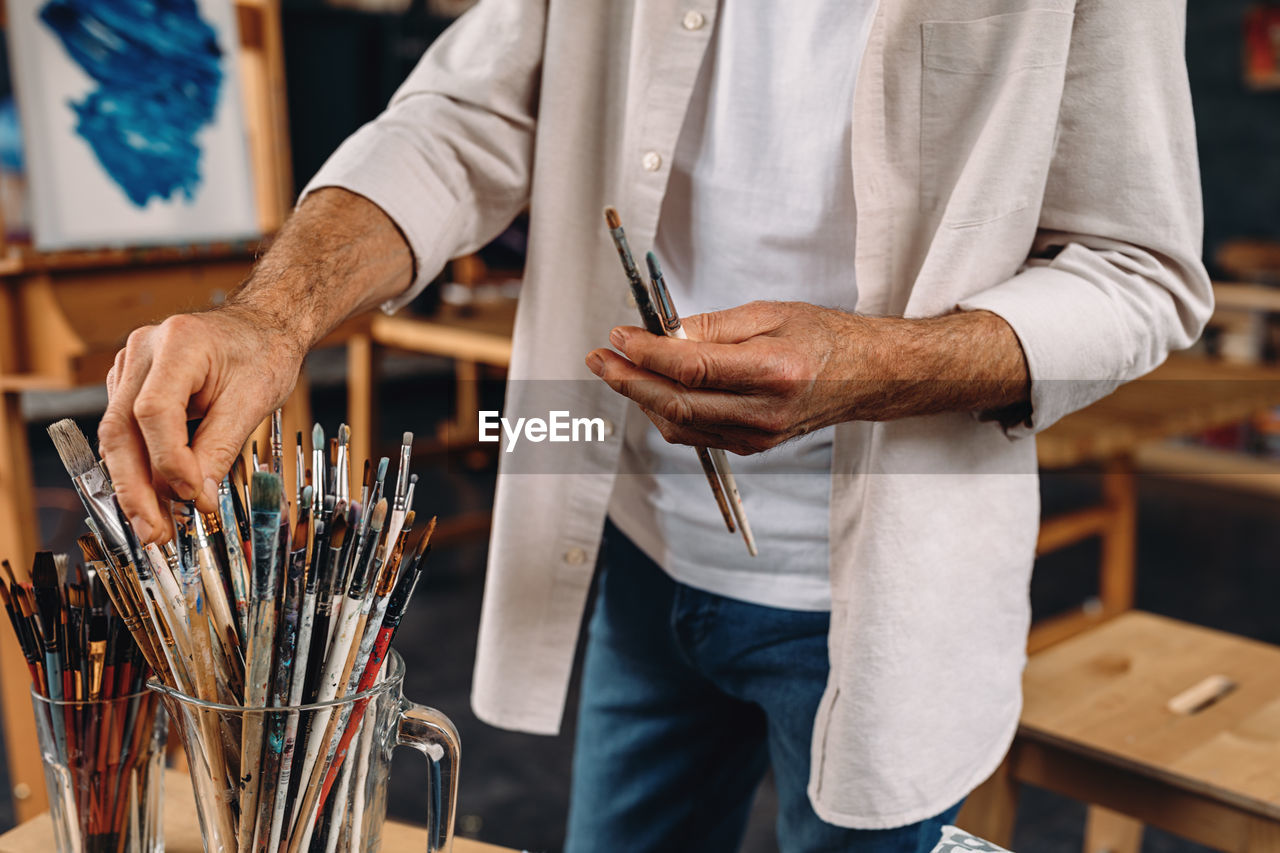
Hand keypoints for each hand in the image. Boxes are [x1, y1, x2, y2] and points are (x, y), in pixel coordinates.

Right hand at [99, 306, 304, 542]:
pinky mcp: (130, 383)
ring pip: (116, 434)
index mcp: (179, 343)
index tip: (190, 497)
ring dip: (133, 483)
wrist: (261, 327)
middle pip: (121, 427)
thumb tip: (194, 498)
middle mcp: (143, 350)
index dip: (168, 461)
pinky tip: (153, 498)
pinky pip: (125, 431)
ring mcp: (130, 365)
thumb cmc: (263, 354)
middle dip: (135, 487)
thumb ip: (220, 448)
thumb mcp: (253, 401)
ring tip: (154, 526)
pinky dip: (139, 466)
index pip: (155, 411)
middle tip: (153, 532)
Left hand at [585, 301, 1029, 453]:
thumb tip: (661, 333)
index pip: (690, 367)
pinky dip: (665, 412)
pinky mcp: (752, 447)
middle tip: (598, 358)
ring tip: (617, 369)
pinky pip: (695, 435)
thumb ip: (713, 326)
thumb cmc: (824, 336)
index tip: (618, 335)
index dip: (645, 353)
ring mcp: (757, 437)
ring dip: (640, 399)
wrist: (867, 377)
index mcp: (773, 371)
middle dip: (627, 381)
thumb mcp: (770, 313)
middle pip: (675, 403)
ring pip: (679, 425)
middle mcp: (763, 412)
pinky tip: (650, 389)